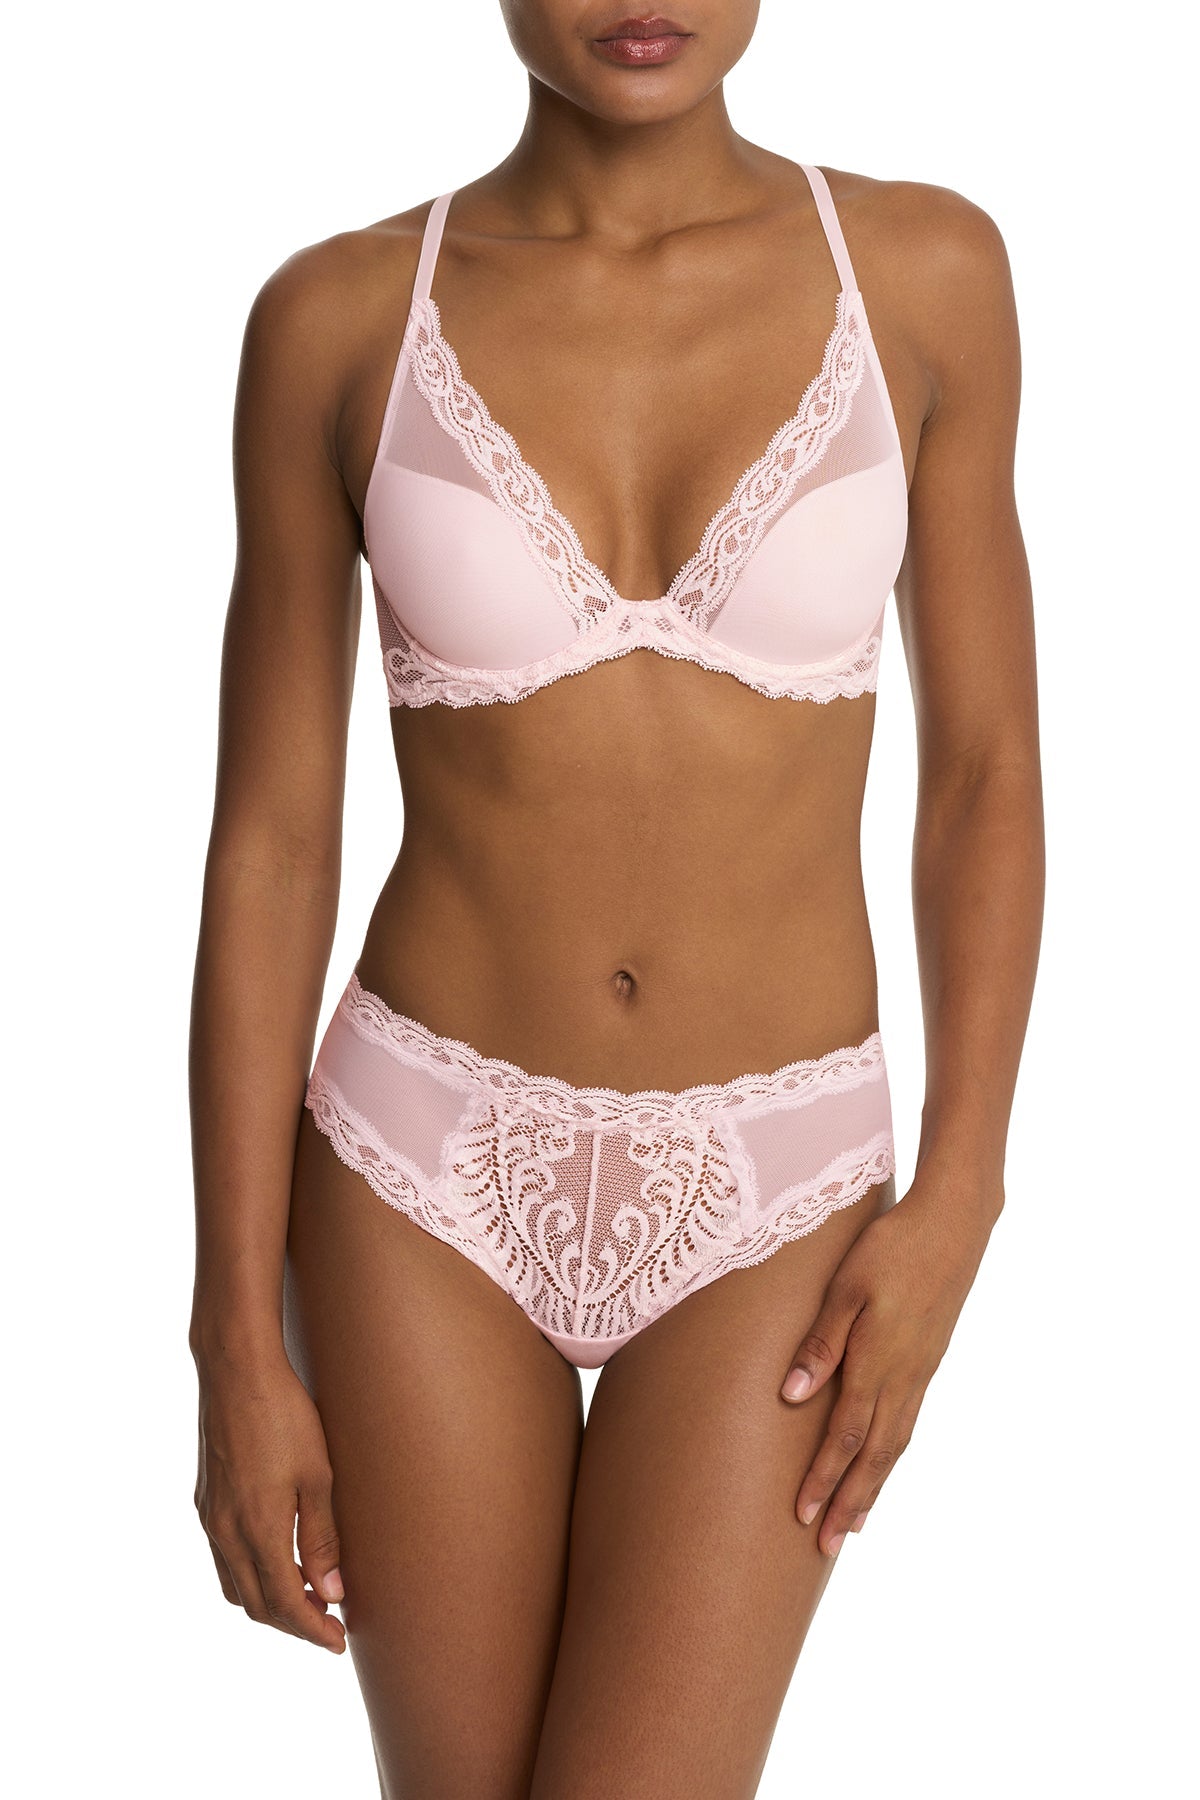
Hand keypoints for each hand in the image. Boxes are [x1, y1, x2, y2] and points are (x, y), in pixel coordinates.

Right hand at [193, 1345, 346, 1652]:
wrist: (236, 1370)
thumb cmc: (286, 1416)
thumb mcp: (318, 1476)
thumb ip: (323, 1538)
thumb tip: (333, 1593)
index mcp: (257, 1531)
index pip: (286, 1605)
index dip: (313, 1631)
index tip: (339, 1643)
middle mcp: (225, 1532)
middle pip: (257, 1605)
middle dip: (293, 1624)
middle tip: (328, 1625)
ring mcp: (210, 1517)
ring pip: (235, 1585)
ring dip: (269, 1601)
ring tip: (307, 1596)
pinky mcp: (205, 1500)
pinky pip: (223, 1558)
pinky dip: (249, 1575)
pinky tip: (274, 1560)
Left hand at [779, 1175, 1002, 1556]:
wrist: (954, 1224)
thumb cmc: (891, 1247)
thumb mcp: (847, 1286)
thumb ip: (821, 1341)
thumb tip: (792, 1396)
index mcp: (879, 1361)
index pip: (846, 1436)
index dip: (824, 1478)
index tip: (803, 1517)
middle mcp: (904, 1377)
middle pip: (875, 1456)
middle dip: (849, 1502)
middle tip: (826, 1547)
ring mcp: (921, 1371)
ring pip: (896, 1445)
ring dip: (873, 1487)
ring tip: (855, 1524)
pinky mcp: (929, 1361)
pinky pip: (908, 1423)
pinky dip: (892, 1456)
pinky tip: (882, 1464)